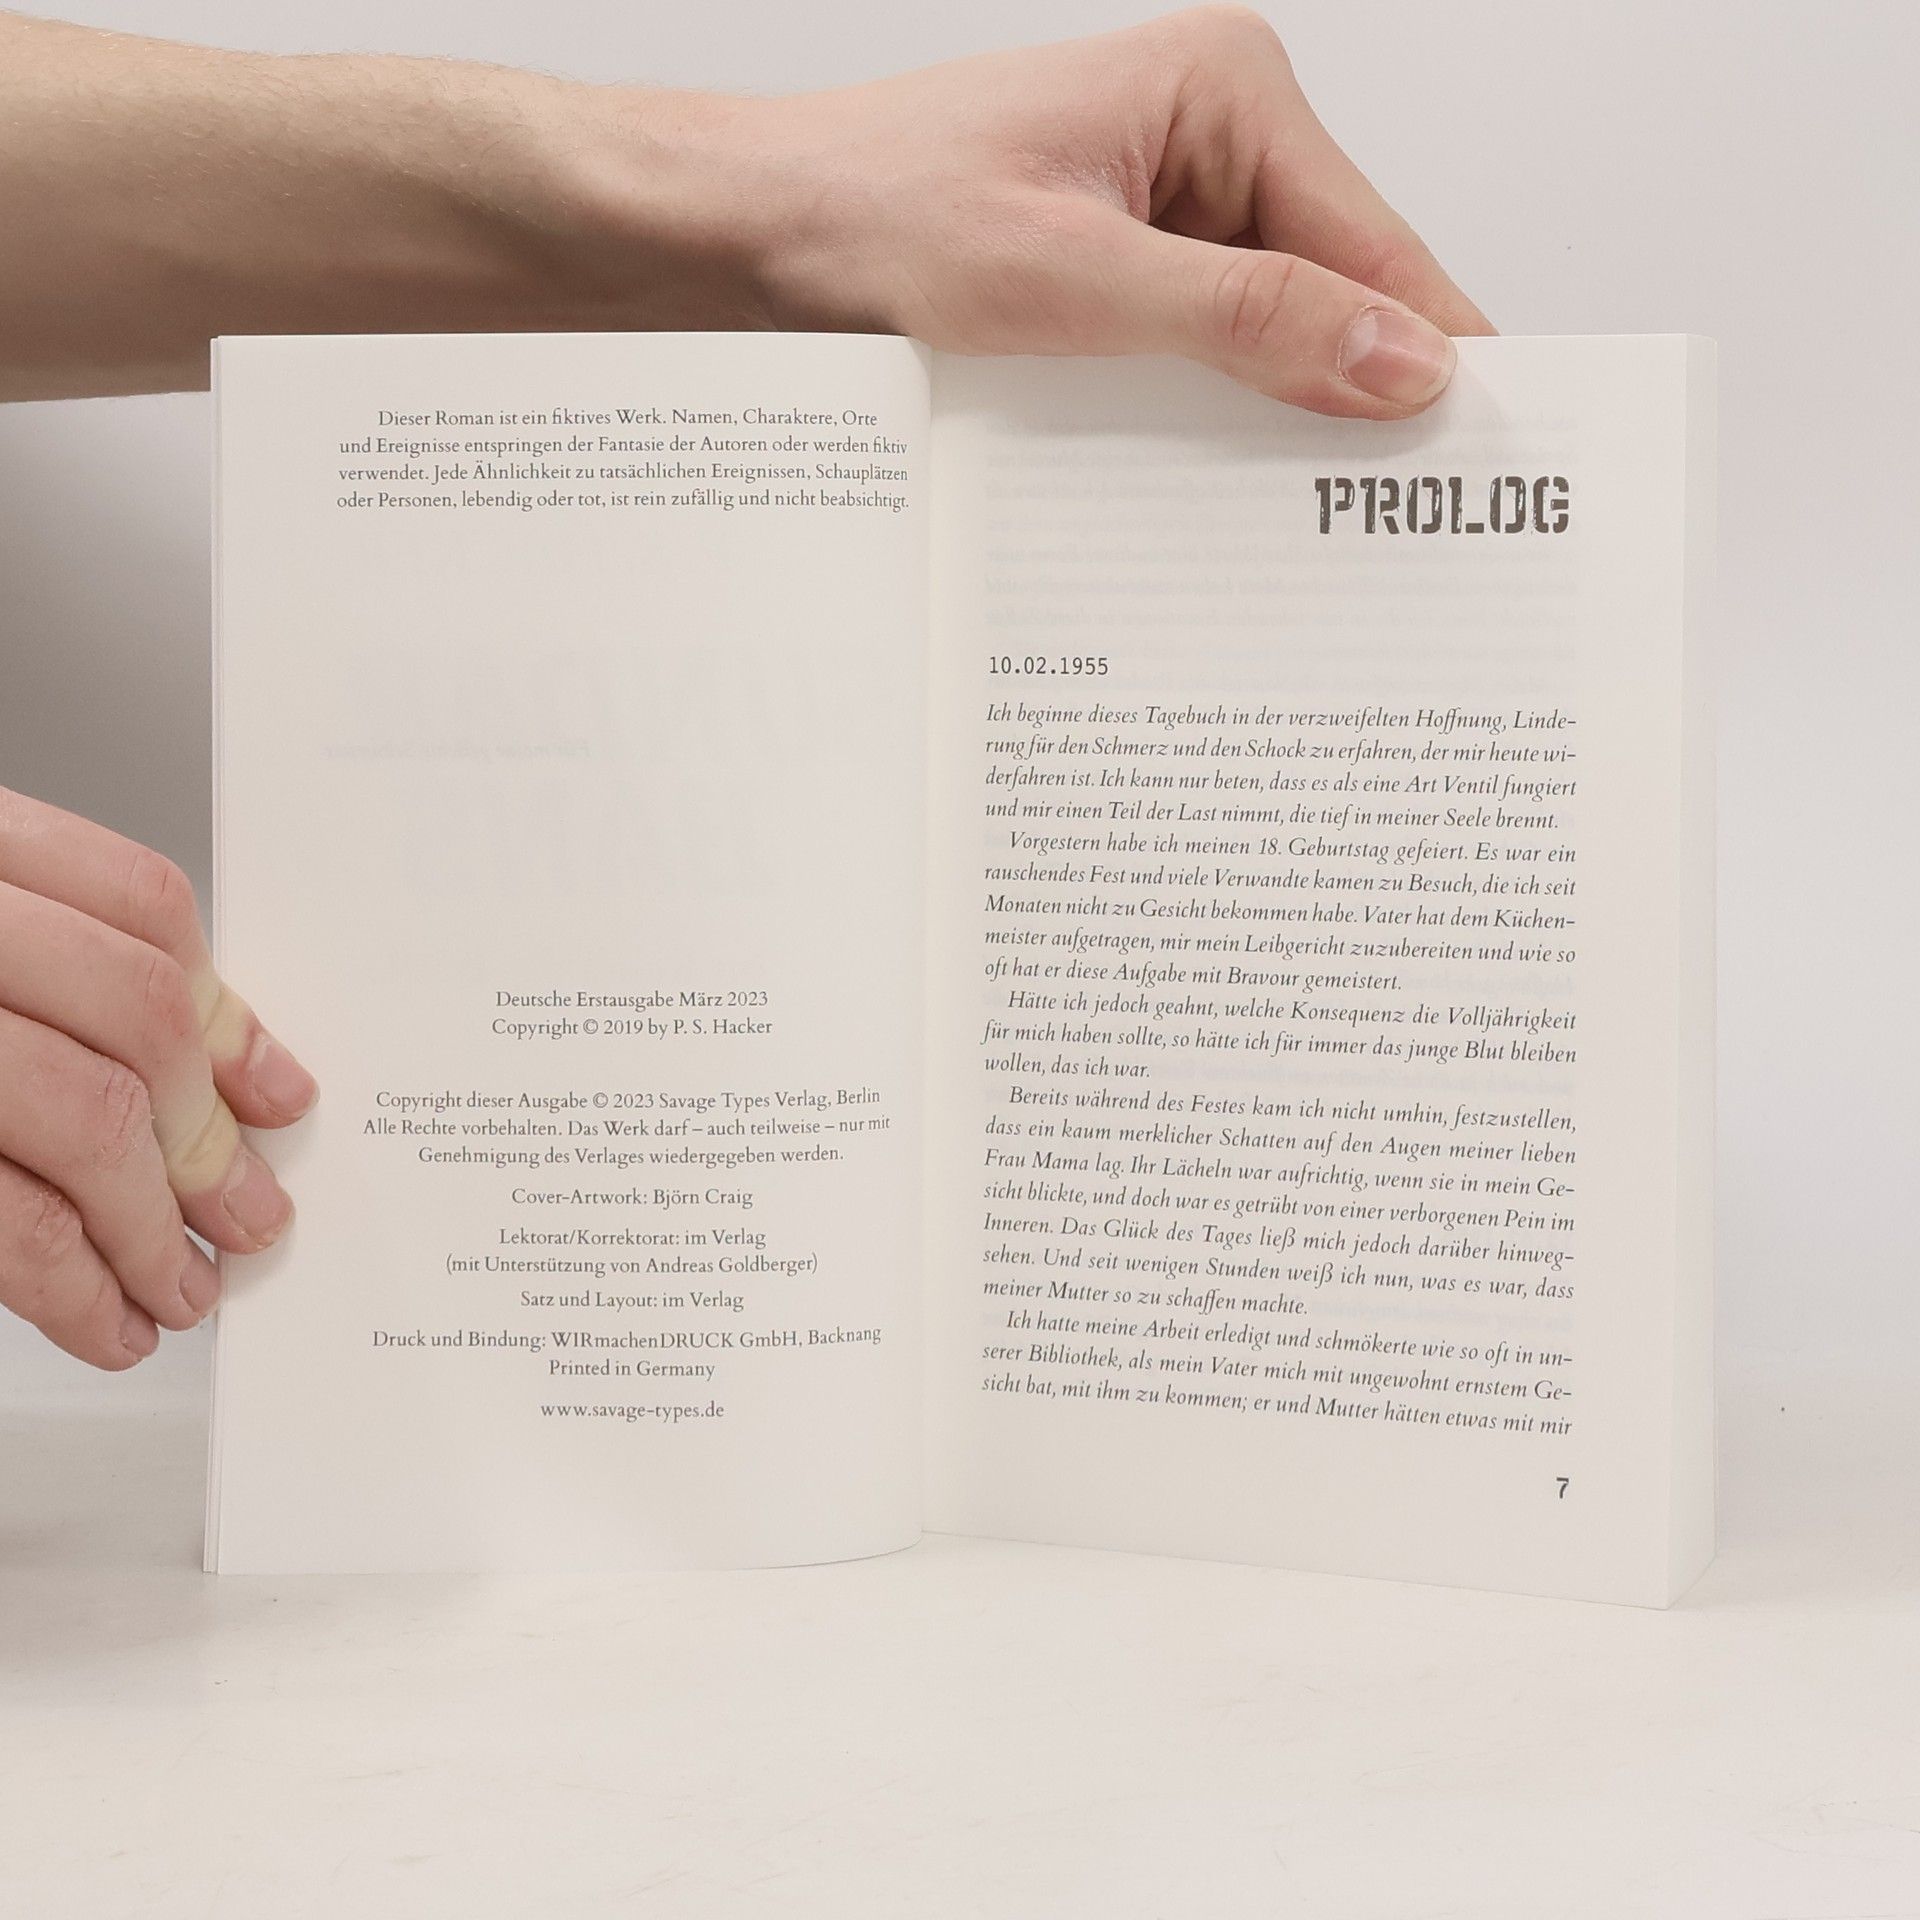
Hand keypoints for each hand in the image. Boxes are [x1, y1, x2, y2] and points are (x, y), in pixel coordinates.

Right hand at [0, 789, 314, 1368]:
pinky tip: (106, 1320)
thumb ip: (51, 965)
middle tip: (246, 1219)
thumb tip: (229, 1069)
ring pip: (85, 1120)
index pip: (140, 906)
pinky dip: (74, 1287)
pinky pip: (4, 1224)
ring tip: (182, 1288)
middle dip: (206, 1138)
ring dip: (154, 1228)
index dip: (228, 1010)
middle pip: (136, 1016)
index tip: (275, 1095)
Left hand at [1, 8, 1485, 408]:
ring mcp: (1154, 218)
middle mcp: (1205, 145)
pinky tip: (1200, 509)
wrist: (730, 248)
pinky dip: (1198, 437)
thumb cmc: (865, 225)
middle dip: (1350, 413)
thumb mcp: (1072, 283)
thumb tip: (1404, 364)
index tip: (1484, 480)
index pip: (1380, 249)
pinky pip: (1191, 368)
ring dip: (1266, 436)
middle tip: (1387, 548)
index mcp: (1225, 95)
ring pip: (1264, 346)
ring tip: (1296, 547)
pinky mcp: (1104, 285)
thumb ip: (1247, 323)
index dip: (1432, 366)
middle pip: (1333, 301)